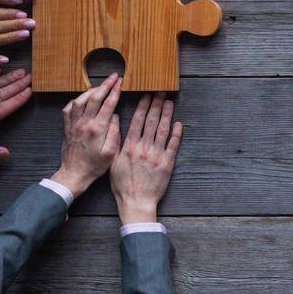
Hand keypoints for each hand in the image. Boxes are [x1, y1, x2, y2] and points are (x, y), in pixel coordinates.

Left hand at [51, 73, 122, 196]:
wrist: (74, 174)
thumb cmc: (94, 166)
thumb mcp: (111, 153)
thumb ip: (114, 133)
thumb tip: (116, 117)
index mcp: (97, 129)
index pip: (108, 104)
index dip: (115, 91)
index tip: (120, 82)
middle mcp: (84, 123)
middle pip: (94, 98)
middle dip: (105, 85)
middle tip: (113, 76)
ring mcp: (73, 124)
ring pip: (80, 100)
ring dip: (90, 90)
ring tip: (99, 86)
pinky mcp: (67, 127)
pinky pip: (69, 108)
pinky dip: (76, 100)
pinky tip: (82, 99)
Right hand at [110, 94, 182, 224]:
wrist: (137, 201)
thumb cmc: (122, 184)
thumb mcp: (114, 162)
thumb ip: (117, 143)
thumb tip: (117, 125)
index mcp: (130, 146)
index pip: (138, 121)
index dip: (143, 106)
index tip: (147, 95)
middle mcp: (144, 148)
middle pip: (152, 122)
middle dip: (156, 105)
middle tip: (161, 92)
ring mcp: (157, 155)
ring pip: (163, 130)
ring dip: (167, 115)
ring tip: (169, 102)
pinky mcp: (167, 163)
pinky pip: (173, 145)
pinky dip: (176, 134)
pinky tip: (178, 123)